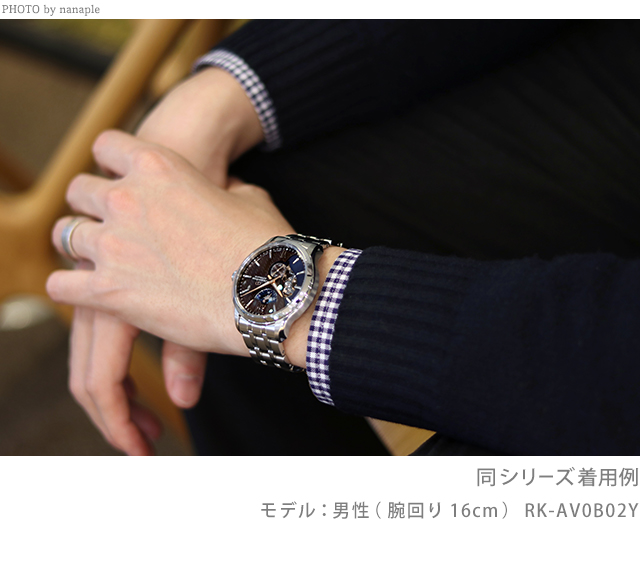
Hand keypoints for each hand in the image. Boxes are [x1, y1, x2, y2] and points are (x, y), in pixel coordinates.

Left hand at [48, 130, 292, 358]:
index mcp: (158, 167)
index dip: (110, 162)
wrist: (269, 295)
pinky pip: (60, 286)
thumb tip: (226, 188)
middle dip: (91, 207)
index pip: (107, 145)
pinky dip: (71, 291)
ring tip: (96, 262)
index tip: (118, 179)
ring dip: (79, 247)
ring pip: (64, 235)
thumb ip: (225, 188)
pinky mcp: (107, 291)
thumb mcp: (249, 198)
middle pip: (79, 190)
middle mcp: (126, 199)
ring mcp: (113, 245)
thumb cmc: (266, 246)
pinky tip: (88, 295)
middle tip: (109, 226)